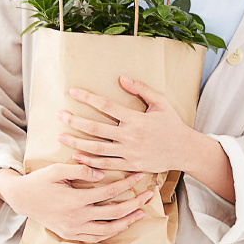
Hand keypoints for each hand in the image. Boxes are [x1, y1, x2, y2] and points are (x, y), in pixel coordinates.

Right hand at [0, 164, 153, 243]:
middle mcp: (76, 217)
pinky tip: (121, 225)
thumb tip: (100, 174)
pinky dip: (111, 233)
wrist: (21, 199)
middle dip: (134, 204)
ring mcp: (74, 229)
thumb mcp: (56, 170)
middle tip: (148, 196)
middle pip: (113, 213)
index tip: (139, 176)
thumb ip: (79, 171)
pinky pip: (96, 238)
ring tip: (140, 213)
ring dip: (126, 222)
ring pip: (107, 230)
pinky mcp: (70, 235)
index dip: (126, 184)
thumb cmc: (39, 181)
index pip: (108, 192)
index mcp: (74, 200)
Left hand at [56, 75, 191, 174]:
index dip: (88, 98)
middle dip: (74, 121)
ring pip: (96, 148)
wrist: (184, 150)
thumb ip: (141, 89)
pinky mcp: (130, 166)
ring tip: (60, 136)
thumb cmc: (172, 124)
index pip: (107, 106)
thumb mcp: (160, 102)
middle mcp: (130, 136)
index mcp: (136, 119)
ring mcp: (129, 153)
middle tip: (59, 114)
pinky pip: (106, 164)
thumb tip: (121, 78)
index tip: (73, 92)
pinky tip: (76, 155)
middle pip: (95, 129)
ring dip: (76, 142)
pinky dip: (90, 161)